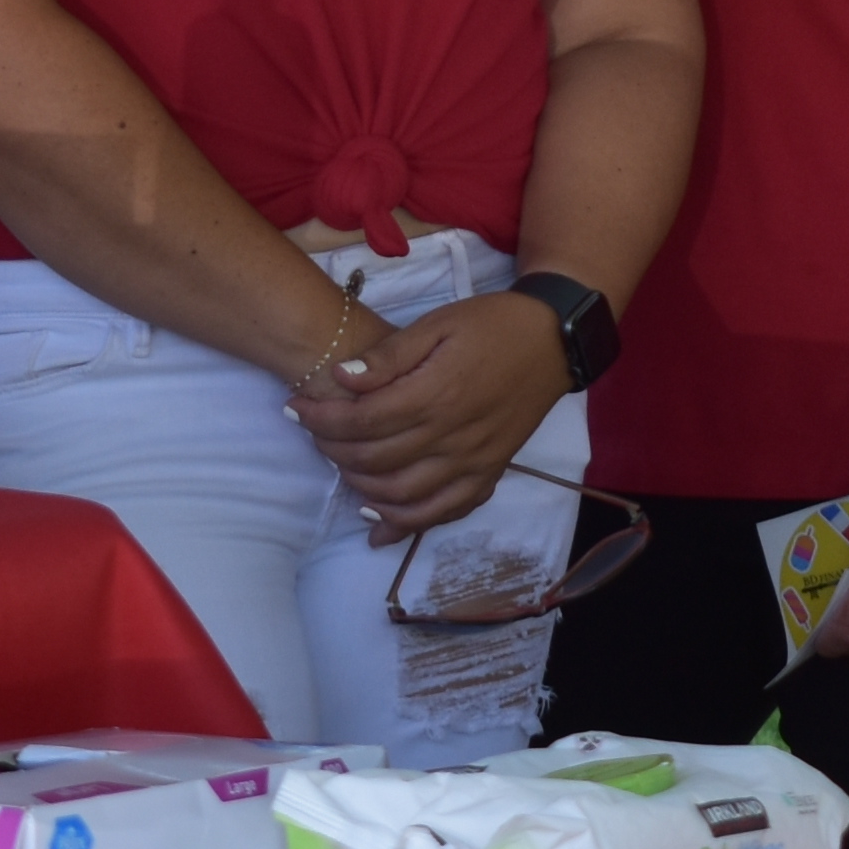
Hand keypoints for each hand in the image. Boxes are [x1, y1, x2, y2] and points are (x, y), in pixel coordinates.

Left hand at [292, 291, 568, 538]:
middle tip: (313, 431)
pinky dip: (406, 524)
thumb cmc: (491, 325)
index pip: (362, 420)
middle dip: (332, 449)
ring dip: (360, 487)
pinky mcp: (488, 475)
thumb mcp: (437, 324)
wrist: (553, 341)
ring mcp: (473, 462)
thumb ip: (390, 356)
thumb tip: (342, 377)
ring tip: (339, 465)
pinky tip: (377, 523)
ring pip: (402, 495)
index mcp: (437, 393)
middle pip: (375, 460)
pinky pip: (443, 513)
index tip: (295, 408)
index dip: (320, 418)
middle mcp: (453, 436)